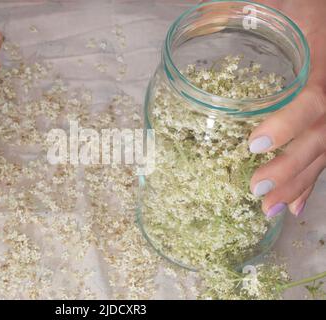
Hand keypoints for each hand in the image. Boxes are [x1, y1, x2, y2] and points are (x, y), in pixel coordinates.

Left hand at [249, 0, 325, 216]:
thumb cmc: (312, 9)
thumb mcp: (283, 4)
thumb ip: (250, 10)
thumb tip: (207, 11)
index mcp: (322, 67)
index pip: (312, 102)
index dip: (288, 125)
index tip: (254, 144)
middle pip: (320, 139)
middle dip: (289, 169)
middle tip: (256, 191)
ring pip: (323, 154)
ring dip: (297, 185)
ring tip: (270, 209)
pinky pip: (325, 156)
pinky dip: (309, 182)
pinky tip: (294, 206)